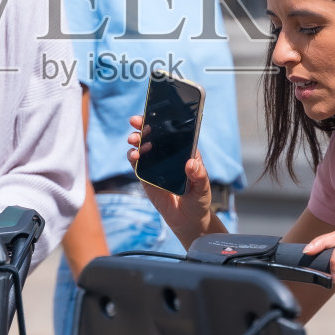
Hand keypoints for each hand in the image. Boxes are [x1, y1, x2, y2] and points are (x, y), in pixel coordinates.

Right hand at [126, 114, 212, 241]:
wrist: (187, 220)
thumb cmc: (198, 200)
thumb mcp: (202, 187)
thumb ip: (198, 175)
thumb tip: (190, 163)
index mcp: (184, 151)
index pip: (173, 131)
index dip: (162, 120)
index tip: (153, 114)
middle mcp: (168, 154)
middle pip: (154, 134)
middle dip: (143, 125)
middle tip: (136, 122)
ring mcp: (156, 164)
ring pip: (143, 146)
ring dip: (136, 140)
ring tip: (134, 140)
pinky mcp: (146, 176)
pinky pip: (137, 163)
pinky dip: (132, 156)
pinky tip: (133, 156)